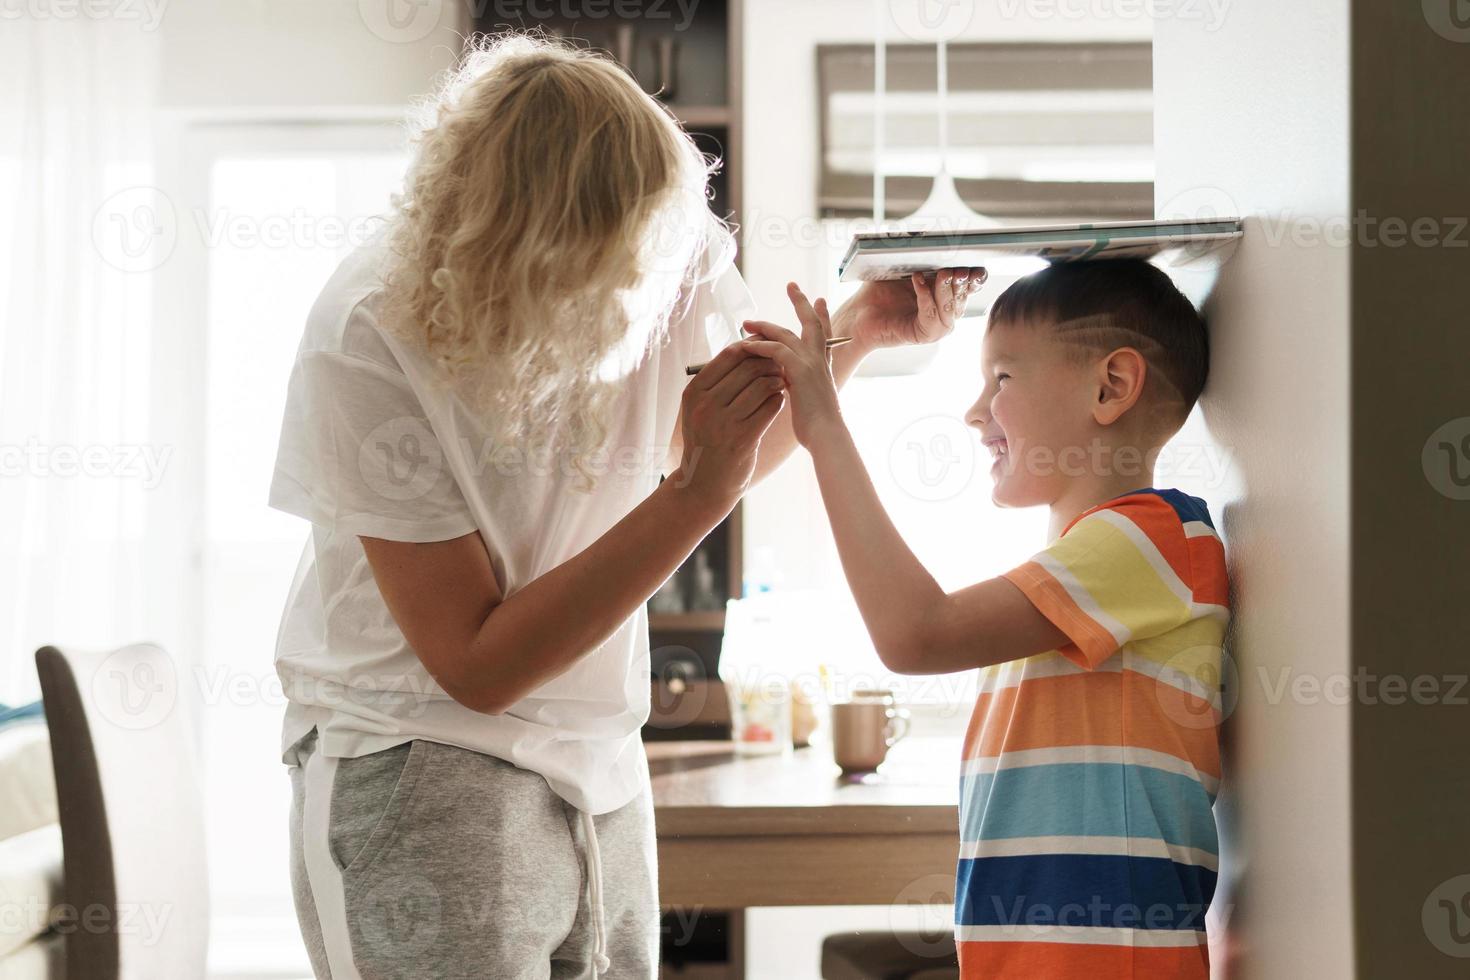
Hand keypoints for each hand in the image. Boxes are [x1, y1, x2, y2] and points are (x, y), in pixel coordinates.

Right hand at [671, 343, 785, 510]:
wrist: (703, 484)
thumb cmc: (706, 440)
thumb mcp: (698, 409)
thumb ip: (717, 382)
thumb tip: (747, 347)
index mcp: (694, 392)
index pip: (728, 355)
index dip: (751, 347)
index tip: (763, 350)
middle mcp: (706, 405)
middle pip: (748, 368)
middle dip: (769, 362)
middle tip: (780, 365)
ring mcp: (724, 422)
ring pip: (762, 386)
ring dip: (776, 380)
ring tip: (781, 382)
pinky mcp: (743, 438)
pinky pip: (770, 408)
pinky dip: (778, 400)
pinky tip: (778, 401)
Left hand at [740, 282, 842, 447]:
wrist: (827, 436)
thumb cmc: (817, 429)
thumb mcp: (809, 403)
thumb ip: (800, 389)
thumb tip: (785, 387)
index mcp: (823, 367)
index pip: (823, 335)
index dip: (821, 316)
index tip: (819, 300)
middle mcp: (819, 360)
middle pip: (811, 322)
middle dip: (801, 302)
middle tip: (792, 285)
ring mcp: (811, 363)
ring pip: (786, 333)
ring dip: (764, 326)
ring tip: (747, 322)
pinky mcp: (800, 370)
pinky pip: (775, 349)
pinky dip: (760, 345)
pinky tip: (746, 345)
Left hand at [843, 266, 986, 349]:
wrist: (858, 312)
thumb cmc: (879, 289)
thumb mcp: (902, 266)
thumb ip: (918, 253)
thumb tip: (931, 234)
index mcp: (945, 293)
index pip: (969, 285)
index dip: (976, 276)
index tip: (977, 264)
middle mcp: (944, 311)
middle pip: (963, 296)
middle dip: (963, 281)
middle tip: (959, 268)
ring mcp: (935, 325)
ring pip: (950, 309)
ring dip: (947, 290)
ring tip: (944, 273)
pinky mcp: (922, 335)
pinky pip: (931, 318)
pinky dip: (926, 298)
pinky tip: (918, 280)